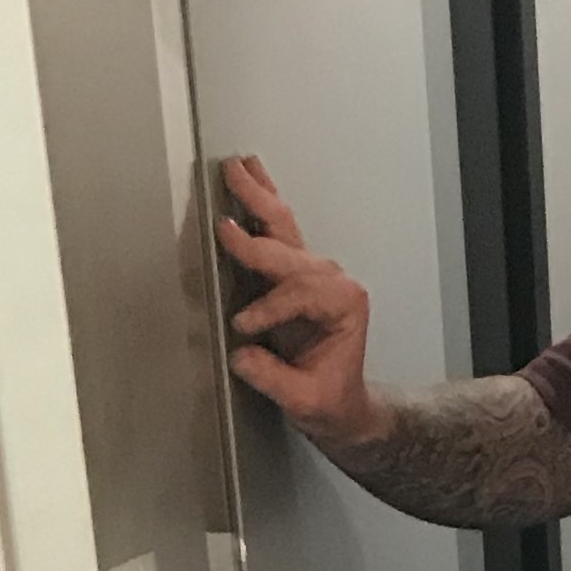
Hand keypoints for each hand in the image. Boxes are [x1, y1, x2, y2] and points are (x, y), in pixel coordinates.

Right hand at [216, 154, 385, 446]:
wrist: (341, 402)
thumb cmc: (329, 399)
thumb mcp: (306, 401)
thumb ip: (274, 378)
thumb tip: (243, 355)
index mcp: (344, 305)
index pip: (300, 293)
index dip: (269, 308)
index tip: (244, 326)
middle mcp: (334, 280)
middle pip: (289, 247)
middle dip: (255, 231)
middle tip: (226, 216)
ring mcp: (316, 271)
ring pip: (285, 227)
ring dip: (258, 196)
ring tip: (237, 168)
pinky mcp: (299, 270)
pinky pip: (279, 231)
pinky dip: (262, 203)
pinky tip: (250, 179)